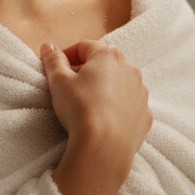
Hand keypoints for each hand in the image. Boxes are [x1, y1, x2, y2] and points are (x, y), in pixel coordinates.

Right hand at [41, 41, 151, 194]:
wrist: (104, 148)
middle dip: (88, 72)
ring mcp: (141, 93)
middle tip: (71, 88)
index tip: (56, 69)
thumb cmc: (80, 109)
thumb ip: (53, 60)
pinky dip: (119, 109)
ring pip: (120, 85)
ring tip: (89, 106)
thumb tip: (48, 47)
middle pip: (105, 64)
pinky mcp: (145, 115)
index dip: (67, 56)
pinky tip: (105, 121)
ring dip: (106, 90)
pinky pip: (130, 106)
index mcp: (108, 56)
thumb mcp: (58, 81)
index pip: (84, 47)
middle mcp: (130, 69)